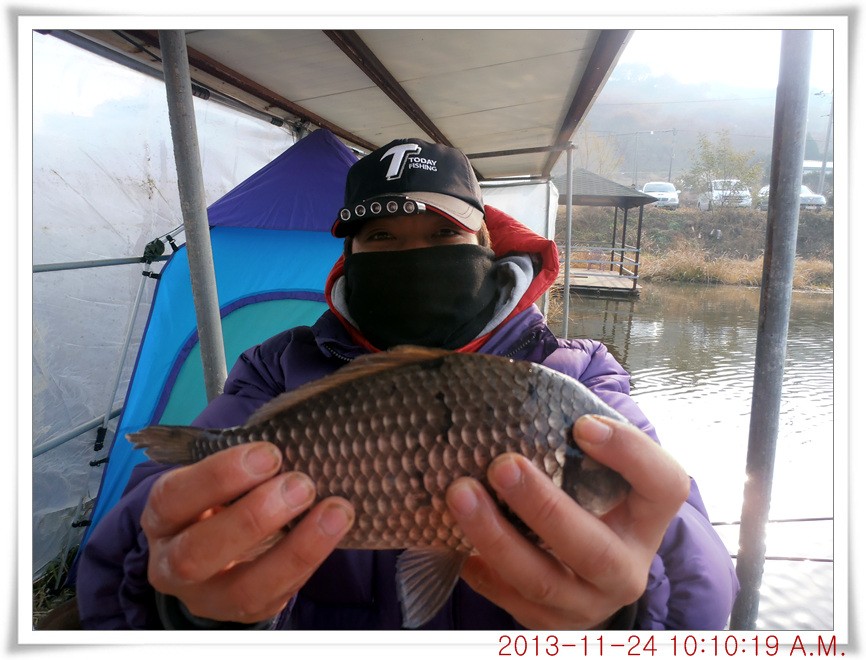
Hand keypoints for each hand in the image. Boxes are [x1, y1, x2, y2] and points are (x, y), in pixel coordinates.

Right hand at [141, 442, 354, 623]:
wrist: (222, 550)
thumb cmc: (225, 498)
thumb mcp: (219, 478)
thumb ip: (244, 464)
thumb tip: (297, 439)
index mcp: (163, 517)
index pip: (174, 498)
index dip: (219, 476)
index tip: (269, 453)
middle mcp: (173, 563)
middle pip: (196, 553)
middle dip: (253, 517)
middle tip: (300, 485)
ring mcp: (208, 595)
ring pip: (243, 588)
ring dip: (294, 549)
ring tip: (334, 511)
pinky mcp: (244, 612)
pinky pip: (278, 595)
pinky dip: (311, 560)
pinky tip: (335, 529)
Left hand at [445, 415, 689, 628]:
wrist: (589, 577)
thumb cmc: (586, 501)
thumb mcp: (596, 471)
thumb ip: (571, 436)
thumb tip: (509, 385)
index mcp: (647, 518)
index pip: (664, 486)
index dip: (629, 455)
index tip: (582, 424)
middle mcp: (626, 567)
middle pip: (591, 546)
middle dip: (544, 507)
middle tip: (501, 464)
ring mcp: (586, 603)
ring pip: (541, 581)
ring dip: (495, 536)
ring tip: (458, 493)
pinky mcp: (547, 625)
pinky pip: (507, 599)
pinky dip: (478, 566)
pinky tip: (451, 533)